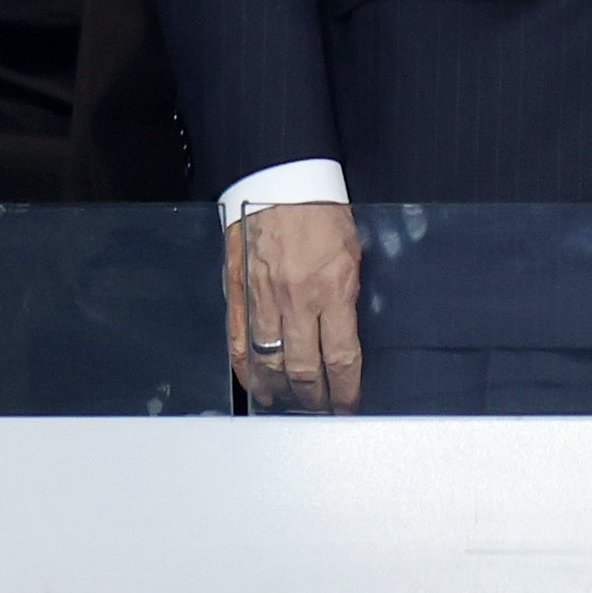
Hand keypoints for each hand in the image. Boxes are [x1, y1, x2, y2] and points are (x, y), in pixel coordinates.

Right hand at [225, 200, 363, 412]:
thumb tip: (346, 334)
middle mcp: (297, 301)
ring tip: (288, 405)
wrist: (280, 182)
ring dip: (280, 391)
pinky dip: (246, 370)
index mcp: (332, 289)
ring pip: (270, 363)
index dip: (346, 389)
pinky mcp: (238, 294)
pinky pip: (239, 344)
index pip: (341, 357)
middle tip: (320, 410)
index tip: (349, 404)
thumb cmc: (320, 211)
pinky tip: (254, 384)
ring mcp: (263, 300)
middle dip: (315, 397)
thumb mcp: (352, 252)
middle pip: (305, 369)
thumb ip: (347, 295)